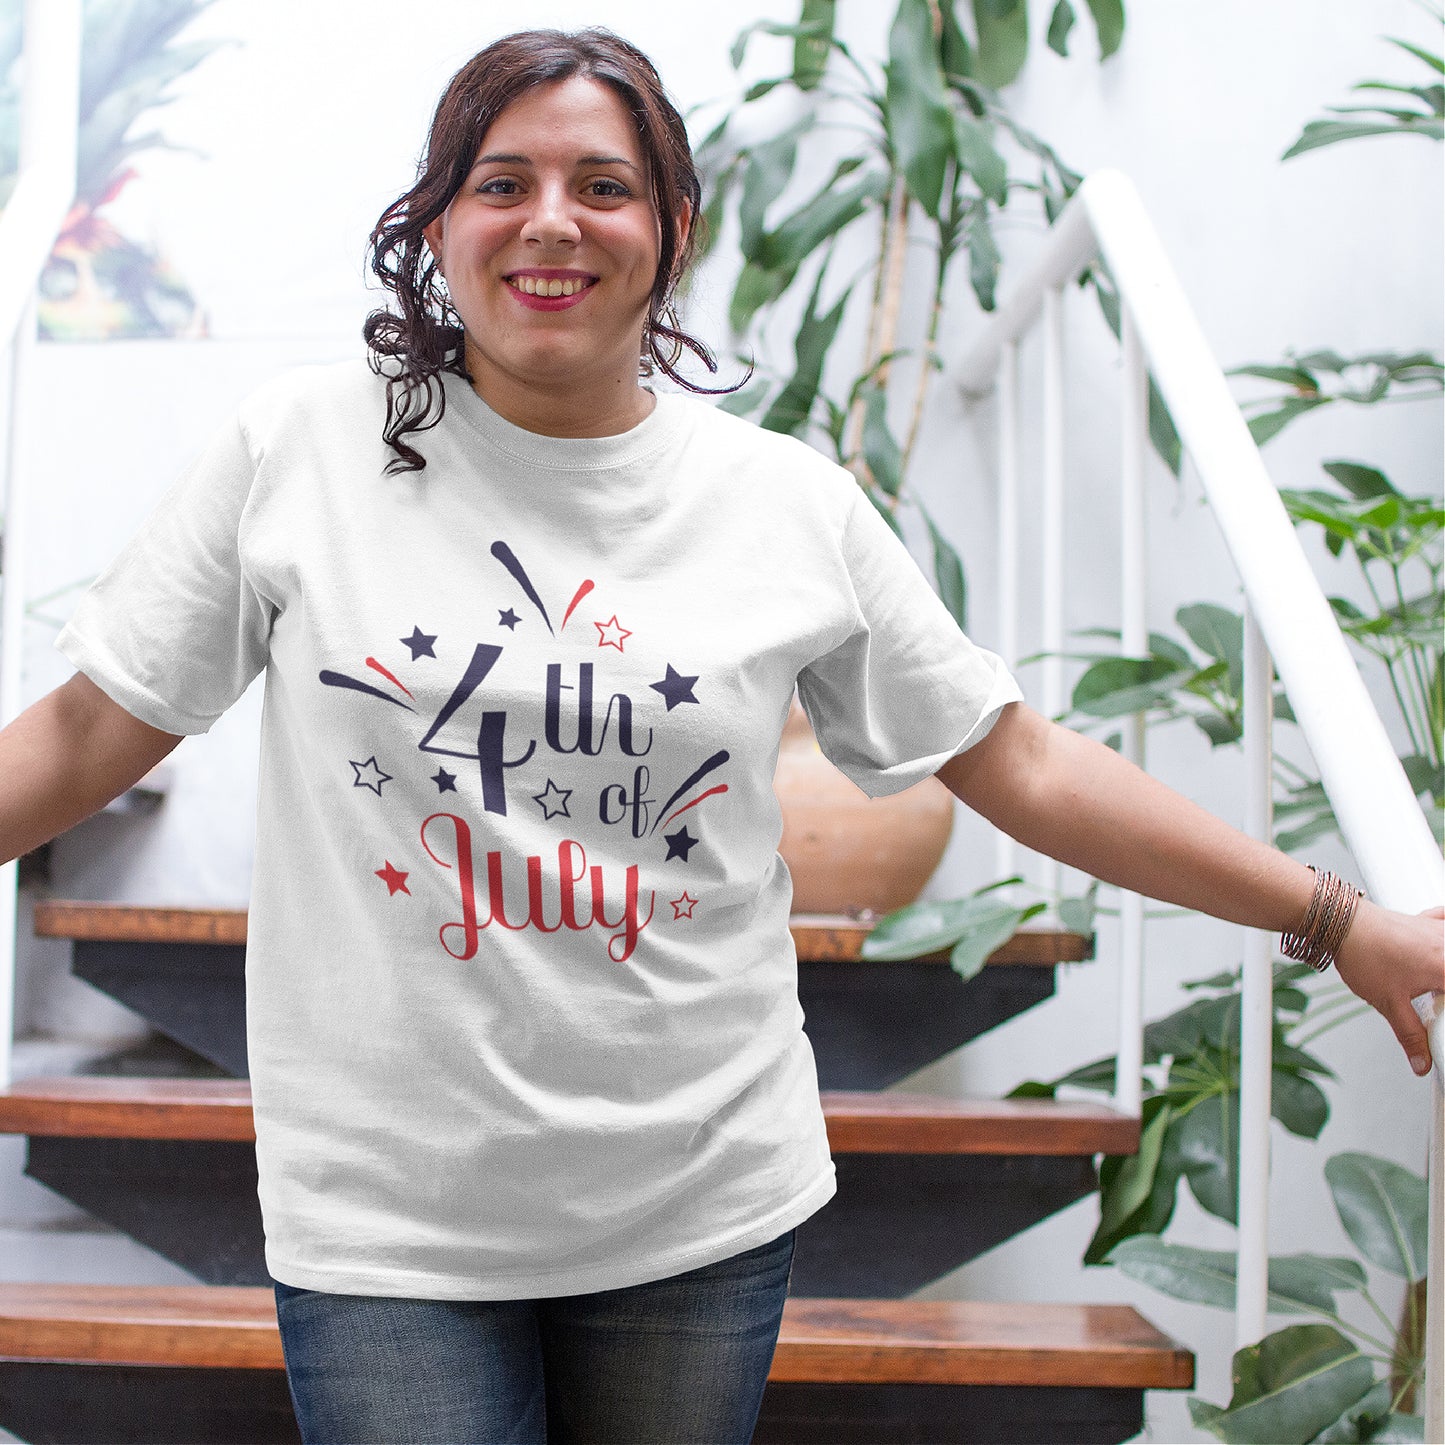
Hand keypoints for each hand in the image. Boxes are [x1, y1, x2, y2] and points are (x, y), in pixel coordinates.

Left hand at [1334, 902, 1444, 1075]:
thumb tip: (1421, 1061)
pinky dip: (1444, 933)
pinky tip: (1438, 946)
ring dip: (1441, 970)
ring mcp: (1439, 930)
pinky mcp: (1427, 920)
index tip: (1436, 1017)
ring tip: (1431, 988)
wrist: (1339, 922)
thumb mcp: (1389, 1004)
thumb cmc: (1363, 954)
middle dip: (1441, 995)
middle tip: (1433, 1002)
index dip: (1443, 1016)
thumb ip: (1410, 1035)